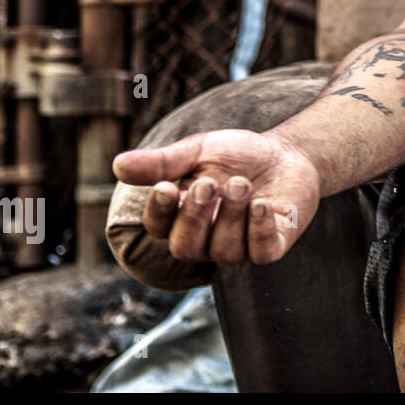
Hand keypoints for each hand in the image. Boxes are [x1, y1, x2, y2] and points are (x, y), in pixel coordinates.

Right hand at [112, 130, 321, 264]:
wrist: (286, 153)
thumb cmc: (236, 156)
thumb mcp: (198, 151)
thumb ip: (163, 162)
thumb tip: (118, 165)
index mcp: (181, 216)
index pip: (159, 227)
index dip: (159, 212)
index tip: (165, 187)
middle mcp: (207, 238)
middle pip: (186, 247)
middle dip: (195, 218)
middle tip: (209, 185)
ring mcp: (240, 245)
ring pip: (224, 251)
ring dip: (230, 218)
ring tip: (241, 185)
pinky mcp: (272, 244)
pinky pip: (262, 253)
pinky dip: (259, 232)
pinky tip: (261, 206)